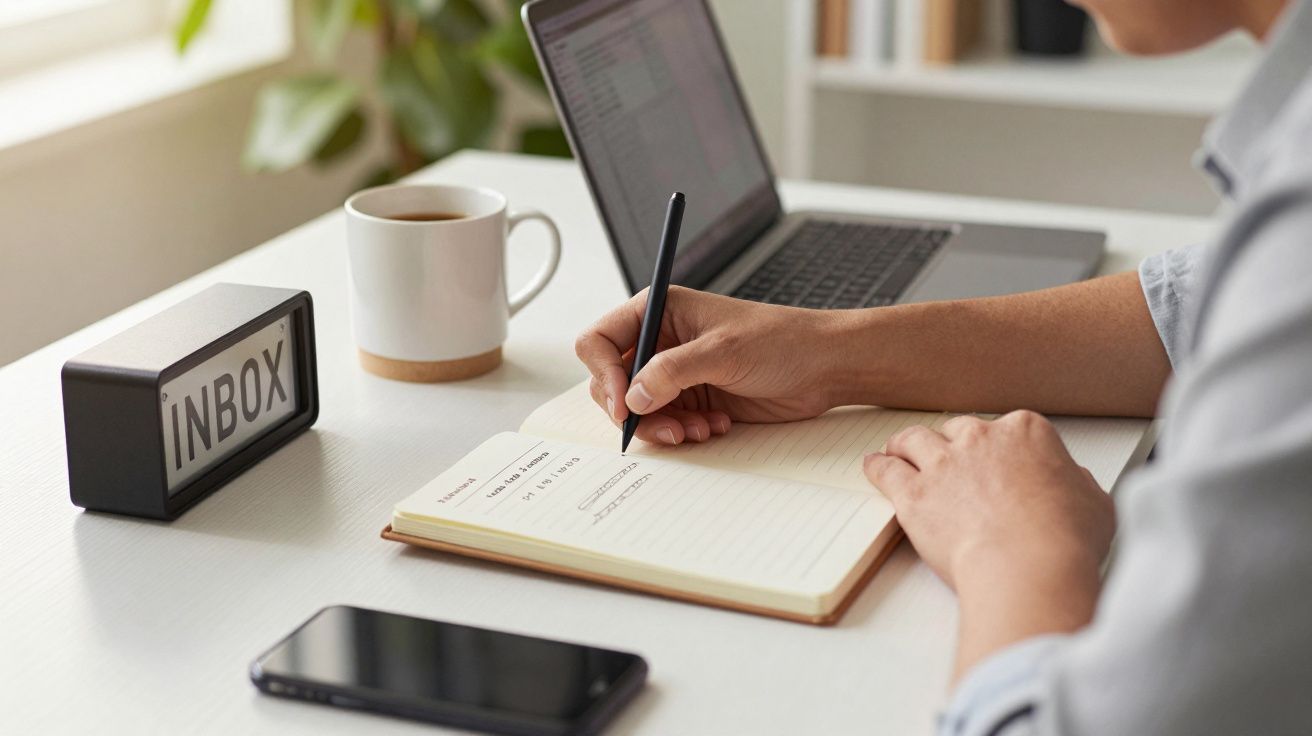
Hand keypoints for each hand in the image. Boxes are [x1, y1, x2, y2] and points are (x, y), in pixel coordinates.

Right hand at [575, 287, 846, 445]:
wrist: (824, 367)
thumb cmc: (782, 340)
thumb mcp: (723, 351)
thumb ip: (672, 372)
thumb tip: (632, 396)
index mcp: (659, 311)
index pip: (600, 340)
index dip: (605, 374)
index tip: (624, 403)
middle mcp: (661, 341)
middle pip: (613, 381)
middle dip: (634, 410)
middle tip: (665, 427)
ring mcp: (675, 373)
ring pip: (638, 409)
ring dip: (662, 426)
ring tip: (698, 429)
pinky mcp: (693, 398)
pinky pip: (666, 423)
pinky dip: (683, 431)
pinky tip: (715, 426)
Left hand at [864, 410, 1113, 587]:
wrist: (1029, 566)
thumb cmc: (1065, 540)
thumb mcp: (1094, 504)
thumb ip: (1077, 485)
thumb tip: (1072, 484)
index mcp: (1027, 433)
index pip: (1007, 428)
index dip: (999, 447)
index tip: (996, 459)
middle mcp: (981, 439)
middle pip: (957, 430)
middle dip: (952, 443)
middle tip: (947, 459)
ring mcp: (944, 464)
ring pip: (914, 440)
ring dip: (905, 444)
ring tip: (897, 450)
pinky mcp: (914, 493)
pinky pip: (885, 470)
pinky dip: (877, 467)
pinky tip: (873, 466)